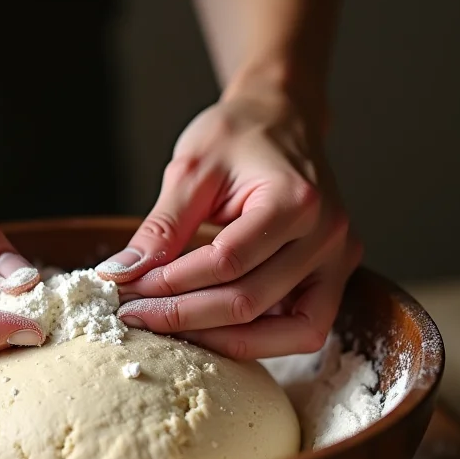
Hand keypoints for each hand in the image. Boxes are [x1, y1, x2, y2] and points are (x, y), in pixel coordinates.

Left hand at [97, 88, 360, 358]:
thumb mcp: (192, 170)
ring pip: (283, 332)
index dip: (171, 285)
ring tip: (170, 329)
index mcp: (296, 200)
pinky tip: (212, 330)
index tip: (126, 290)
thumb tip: (121, 275)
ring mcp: (338, 261)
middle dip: (184, 316)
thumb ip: (161, 227)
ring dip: (221, 340)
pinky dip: (256, 339)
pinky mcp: (333, 278)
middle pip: (250, 302)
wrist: (282, 118)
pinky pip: (299, 330)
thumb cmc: (238, 136)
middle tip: (135, 316)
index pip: (226, 262)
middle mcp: (328, 236)